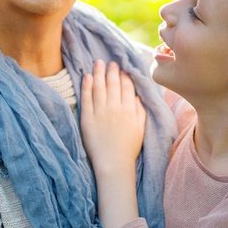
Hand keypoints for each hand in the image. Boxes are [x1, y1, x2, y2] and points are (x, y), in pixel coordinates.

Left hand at [80, 60, 145, 188]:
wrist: (113, 164)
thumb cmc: (129, 149)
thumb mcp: (141, 129)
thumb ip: (140, 111)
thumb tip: (138, 96)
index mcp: (129, 110)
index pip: (127, 87)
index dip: (125, 76)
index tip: (123, 68)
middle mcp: (115, 108)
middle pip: (113, 84)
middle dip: (112, 71)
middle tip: (110, 62)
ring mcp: (100, 113)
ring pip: (99, 88)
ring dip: (99, 73)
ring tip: (98, 63)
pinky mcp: (87, 119)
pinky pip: (86, 98)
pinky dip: (87, 86)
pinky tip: (87, 76)